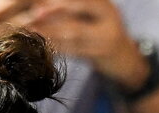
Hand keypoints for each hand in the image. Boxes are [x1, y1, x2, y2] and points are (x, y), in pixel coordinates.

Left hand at [12, 0, 146, 86]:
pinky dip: (58, 48)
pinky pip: (75, 50)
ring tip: (32, 31)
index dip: (60, 0)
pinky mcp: (101, 54)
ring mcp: (107, 34)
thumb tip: (42, 8)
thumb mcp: (93, 18)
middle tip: (33, 14)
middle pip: (78, 8)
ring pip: (74, 31)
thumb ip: (74, 12)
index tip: (37, 2)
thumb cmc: (102, 36)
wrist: (126, 61)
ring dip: (51, 31)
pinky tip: (43, 49)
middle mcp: (108, 14)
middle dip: (54, 10)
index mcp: (104, 3)